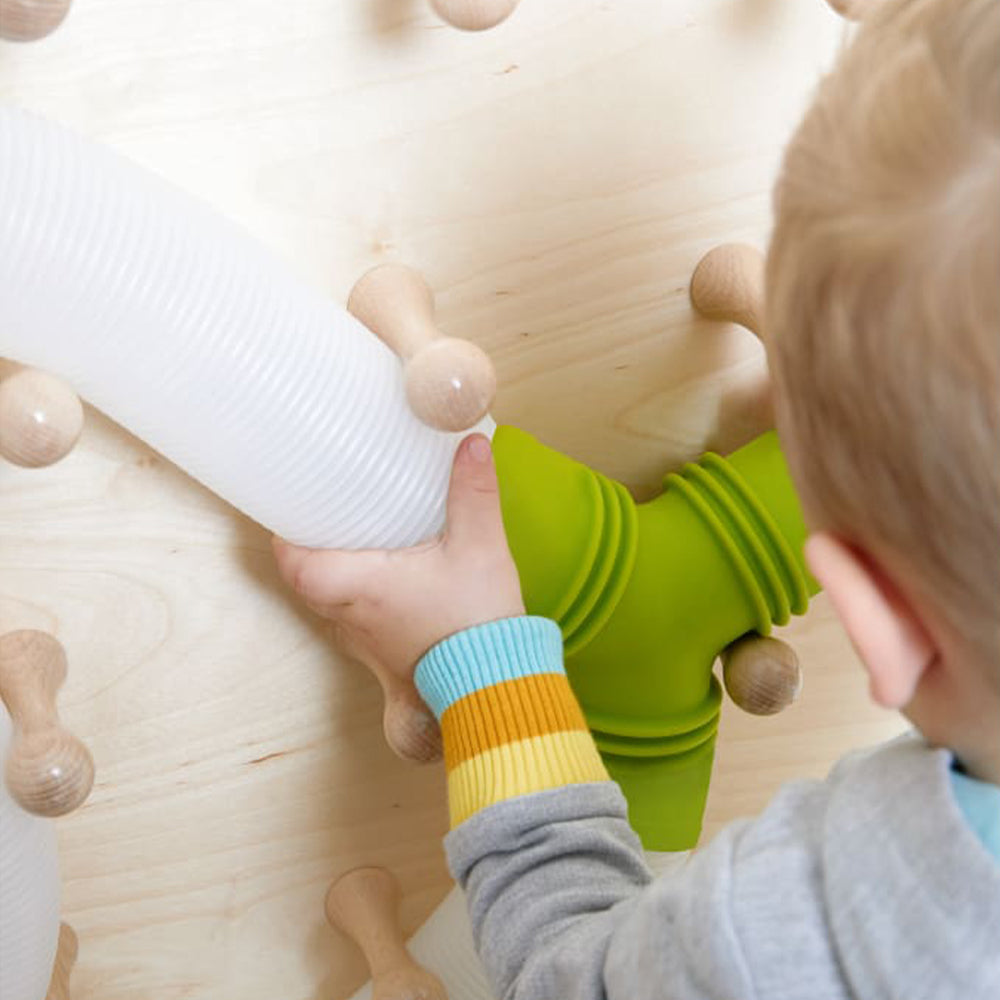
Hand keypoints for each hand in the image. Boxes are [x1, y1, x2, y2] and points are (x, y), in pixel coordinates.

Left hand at [272, 433, 524, 761]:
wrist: (496, 686)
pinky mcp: (388, 659)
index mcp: (363, 587)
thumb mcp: (480, 547)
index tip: (291, 512)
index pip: (296, 566)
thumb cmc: (477, 622)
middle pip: (308, 583)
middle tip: (326, 516)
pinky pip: (357, 626)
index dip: (286, 539)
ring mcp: (368, 644)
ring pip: (331, 607)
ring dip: (336, 578)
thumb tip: (471, 444)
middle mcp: (355, 617)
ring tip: (357, 544)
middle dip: (311, 549)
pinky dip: (361, 603)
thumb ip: (473, 492)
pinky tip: (390, 584)